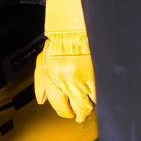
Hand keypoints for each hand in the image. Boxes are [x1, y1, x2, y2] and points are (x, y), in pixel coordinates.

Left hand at [34, 0, 95, 121]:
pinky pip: (99, 95)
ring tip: (89, 106)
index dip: (64, 111)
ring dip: (89, 107)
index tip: (68, 112)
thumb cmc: (61, 40)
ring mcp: (83, 79)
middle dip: (78, 113)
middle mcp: (67, 80)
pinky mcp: (96, 76)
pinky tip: (98, 96)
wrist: (76, 26)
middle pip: (75, 107)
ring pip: (88, 103)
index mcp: (52, 77)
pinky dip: (99, 97)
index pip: (58, 103)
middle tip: (80, 114)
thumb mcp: (43, 60)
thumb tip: (41, 100)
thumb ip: (40, 81)